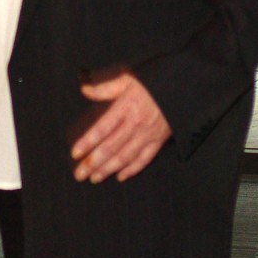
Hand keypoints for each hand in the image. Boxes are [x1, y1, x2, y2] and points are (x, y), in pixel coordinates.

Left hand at [71, 69, 171, 183]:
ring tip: (94, 178)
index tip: (75, 153)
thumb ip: (104, 88)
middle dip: (93, 162)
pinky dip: (132, 169)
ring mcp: (147, 134)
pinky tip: (120, 176)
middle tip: (79, 174)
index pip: (102, 128)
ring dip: (108, 169)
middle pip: (111, 147)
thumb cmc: (152, 82)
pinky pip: (144, 159)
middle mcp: (135, 124)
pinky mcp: (159, 141)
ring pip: (125, 156)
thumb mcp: (127, 79)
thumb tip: (84, 89)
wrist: (182, 88)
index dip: (88, 142)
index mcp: (125, 107)